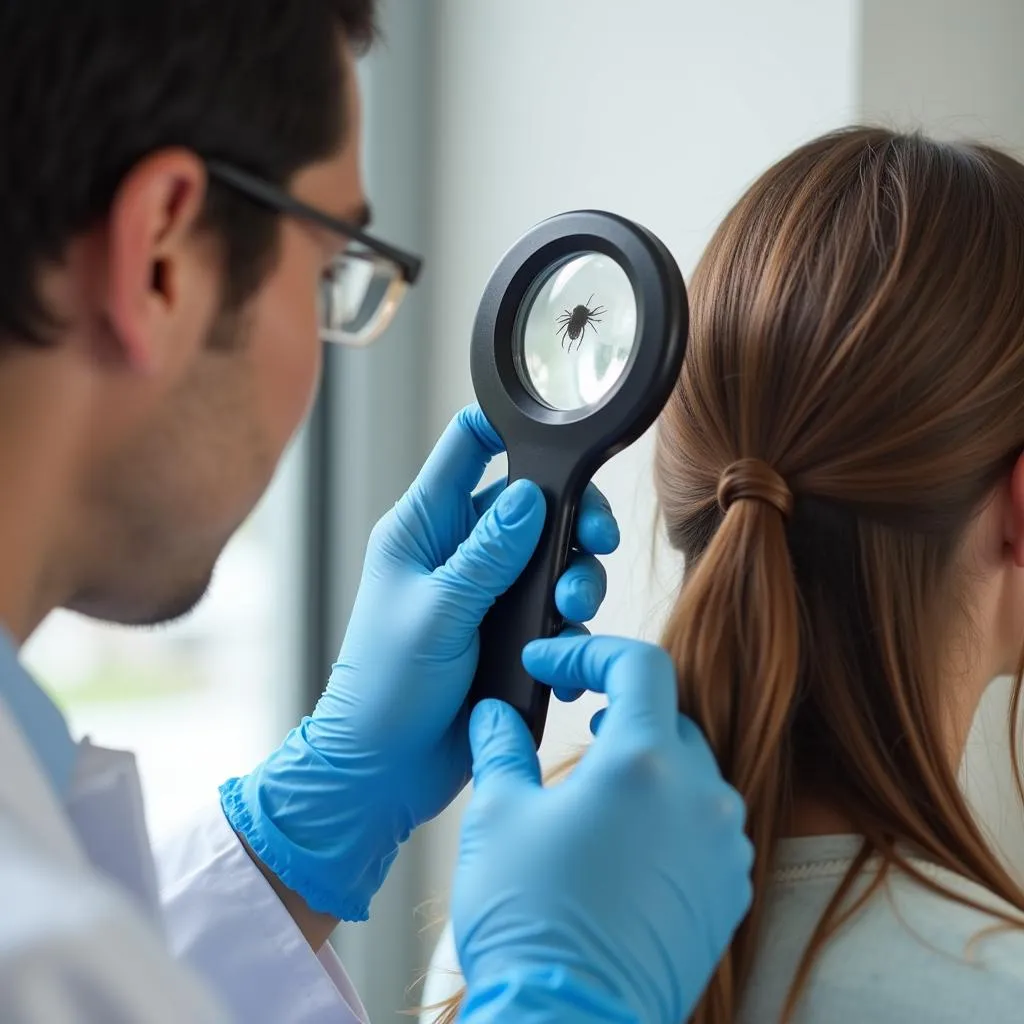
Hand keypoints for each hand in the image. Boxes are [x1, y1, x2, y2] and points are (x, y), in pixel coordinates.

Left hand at [220, 406, 618, 922]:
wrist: (385, 770)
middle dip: (570, 520)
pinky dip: (569, 622)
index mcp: (422, 529)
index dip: (506, 429)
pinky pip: (552, 606)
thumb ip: (486, 554)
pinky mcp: (506, 629)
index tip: (556, 435)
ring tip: (573, 608)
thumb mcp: (437, 613)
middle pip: (529, 503)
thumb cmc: (386, 689)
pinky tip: (566, 650)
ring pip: (550, 555)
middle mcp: (456, 551)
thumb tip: (527, 497)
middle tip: (594, 544)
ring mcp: (482, 591)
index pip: (465, 450)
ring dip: (576, 575)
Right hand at [453, 635, 753, 1023]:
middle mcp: (700, 795)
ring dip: (646, 763)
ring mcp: (724, 846)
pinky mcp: (730, 890)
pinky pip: (705, 825)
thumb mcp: (498, 816)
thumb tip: (495, 715)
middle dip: (619, 708)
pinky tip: (626, 841)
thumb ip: (500, 746)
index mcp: (643, 763)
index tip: (551, 665)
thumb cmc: (528, 920)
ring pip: (690, 772)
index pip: (639, 664)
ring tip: (597, 787)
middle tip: (575, 715)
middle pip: (667, 716)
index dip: (591, 652)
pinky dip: (669, 813)